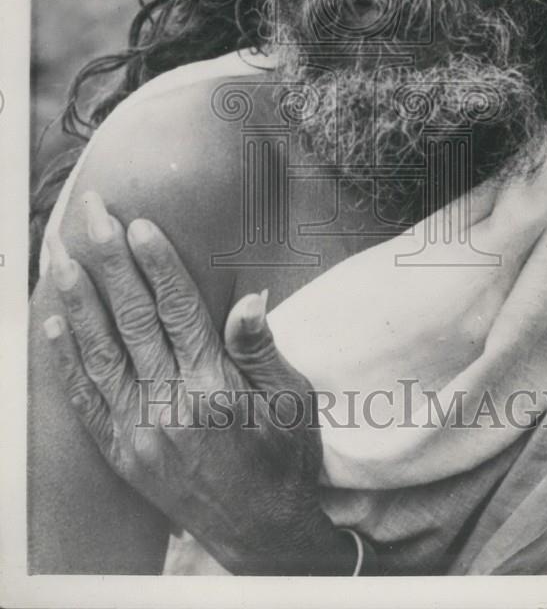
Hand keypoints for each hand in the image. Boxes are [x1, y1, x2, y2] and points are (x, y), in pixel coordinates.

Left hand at [42, 192, 356, 574]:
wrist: (262, 534)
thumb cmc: (285, 457)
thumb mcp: (291, 399)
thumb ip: (260, 348)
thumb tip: (245, 299)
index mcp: (217, 388)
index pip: (178, 310)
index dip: (157, 264)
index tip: (137, 224)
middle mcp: (172, 407)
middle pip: (132, 319)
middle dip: (108, 261)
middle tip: (90, 215)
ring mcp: (141, 432)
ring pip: (100, 352)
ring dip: (76, 299)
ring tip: (58, 255)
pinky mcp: (123, 453)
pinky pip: (86, 401)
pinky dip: (66, 360)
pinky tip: (53, 323)